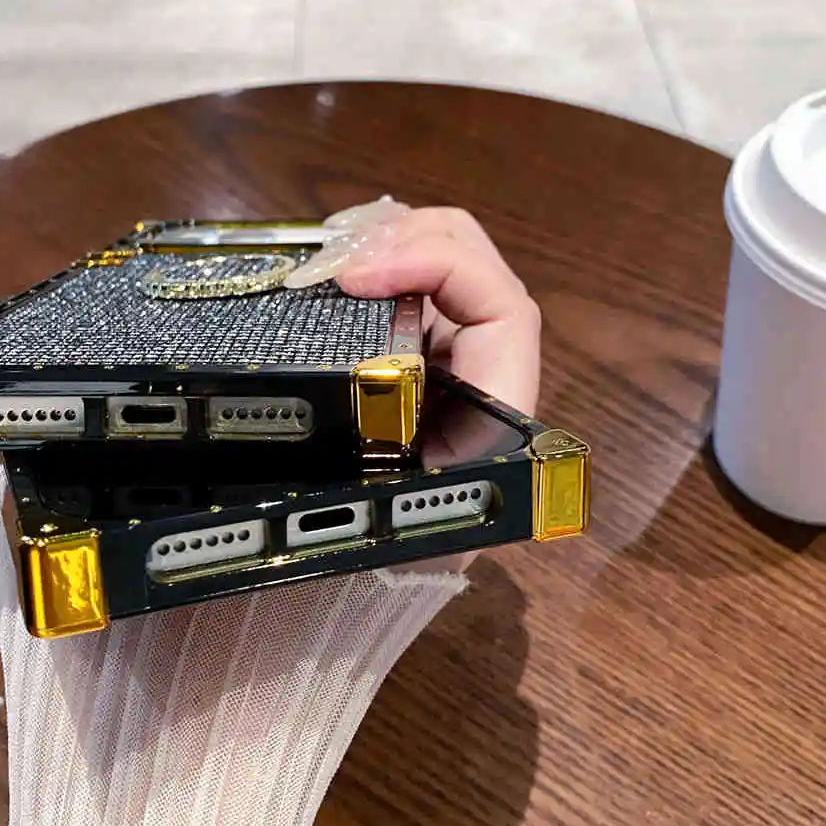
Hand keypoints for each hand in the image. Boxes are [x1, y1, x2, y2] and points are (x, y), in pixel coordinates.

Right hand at [286, 198, 541, 573]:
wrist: (360, 587)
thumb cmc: (371, 555)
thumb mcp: (378, 508)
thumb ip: (366, 451)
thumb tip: (327, 372)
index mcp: (496, 410)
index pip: (501, 304)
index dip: (434, 268)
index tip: (355, 277)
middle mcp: (480, 367)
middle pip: (472, 259)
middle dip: (405, 237)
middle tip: (329, 260)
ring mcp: (445, 349)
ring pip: (438, 254)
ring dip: (384, 238)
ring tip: (324, 255)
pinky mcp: (409, 346)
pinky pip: (402, 277)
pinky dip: (368, 256)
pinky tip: (328, 264)